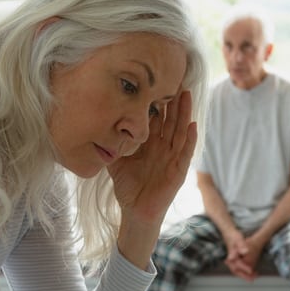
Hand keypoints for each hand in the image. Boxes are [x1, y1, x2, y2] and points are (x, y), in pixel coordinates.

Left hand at [108, 90, 196, 224]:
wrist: (134, 213)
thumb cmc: (128, 188)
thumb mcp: (116, 161)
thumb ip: (112, 145)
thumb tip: (96, 128)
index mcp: (151, 144)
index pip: (157, 118)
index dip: (158, 101)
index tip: (156, 81)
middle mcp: (164, 148)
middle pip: (171, 120)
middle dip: (174, 100)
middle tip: (176, 77)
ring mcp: (173, 159)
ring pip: (180, 131)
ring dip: (185, 113)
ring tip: (187, 94)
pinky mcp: (178, 172)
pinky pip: (185, 153)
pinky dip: (190, 140)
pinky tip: (193, 126)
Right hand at [224, 232, 259, 281]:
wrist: (229, 235)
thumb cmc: (234, 237)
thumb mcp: (238, 239)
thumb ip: (241, 245)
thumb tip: (245, 251)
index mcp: (231, 255)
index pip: (237, 264)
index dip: (244, 268)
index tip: (251, 270)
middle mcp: (230, 260)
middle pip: (236, 271)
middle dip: (245, 275)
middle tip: (253, 278)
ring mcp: (232, 261)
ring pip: (238, 271)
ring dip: (245, 275)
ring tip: (255, 276)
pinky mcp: (235, 261)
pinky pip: (239, 269)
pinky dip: (245, 272)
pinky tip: (253, 271)